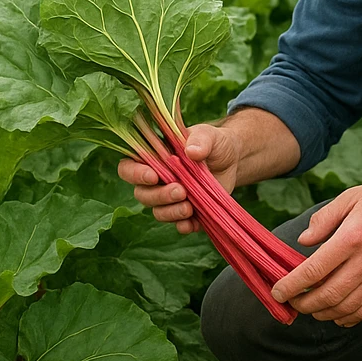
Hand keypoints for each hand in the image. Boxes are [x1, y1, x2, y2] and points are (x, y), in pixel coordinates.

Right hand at [117, 123, 242, 233]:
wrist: (233, 160)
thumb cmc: (214, 143)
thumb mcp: (209, 135)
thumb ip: (199, 139)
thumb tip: (191, 152)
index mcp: (153, 158)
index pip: (128, 168)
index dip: (134, 174)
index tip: (153, 176)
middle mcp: (157, 181)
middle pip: (143, 194)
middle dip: (159, 196)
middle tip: (180, 191)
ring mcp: (170, 199)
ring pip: (158, 212)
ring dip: (171, 212)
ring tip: (189, 206)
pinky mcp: (188, 212)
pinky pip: (178, 225)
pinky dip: (184, 226)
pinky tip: (193, 222)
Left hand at [270, 180, 361, 326]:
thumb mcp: (353, 197)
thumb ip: (325, 218)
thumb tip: (304, 240)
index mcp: (352, 238)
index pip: (315, 270)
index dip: (292, 285)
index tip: (277, 291)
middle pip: (327, 296)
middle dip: (303, 304)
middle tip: (290, 301)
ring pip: (344, 309)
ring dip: (321, 313)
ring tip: (309, 307)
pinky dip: (345, 317)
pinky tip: (334, 312)